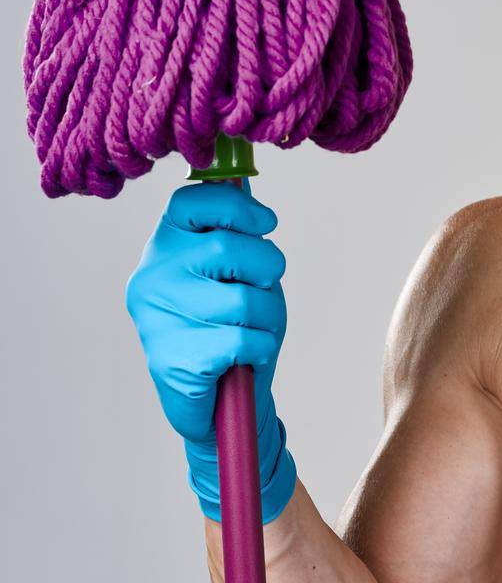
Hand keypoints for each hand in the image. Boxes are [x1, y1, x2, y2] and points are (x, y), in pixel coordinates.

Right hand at [125, 179, 296, 521]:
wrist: (219, 402)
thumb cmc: (233, 326)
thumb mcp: (238, 270)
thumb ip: (237, 233)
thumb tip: (243, 180)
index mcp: (164, 246)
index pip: (193, 200)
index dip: (239, 207)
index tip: (264, 225)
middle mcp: (152, 277)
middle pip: (230, 248)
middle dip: (268, 269)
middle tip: (261, 291)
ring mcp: (158, 318)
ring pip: (244, 298)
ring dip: (267, 316)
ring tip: (251, 330)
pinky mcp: (174, 359)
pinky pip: (244, 338)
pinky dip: (261, 348)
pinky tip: (245, 356)